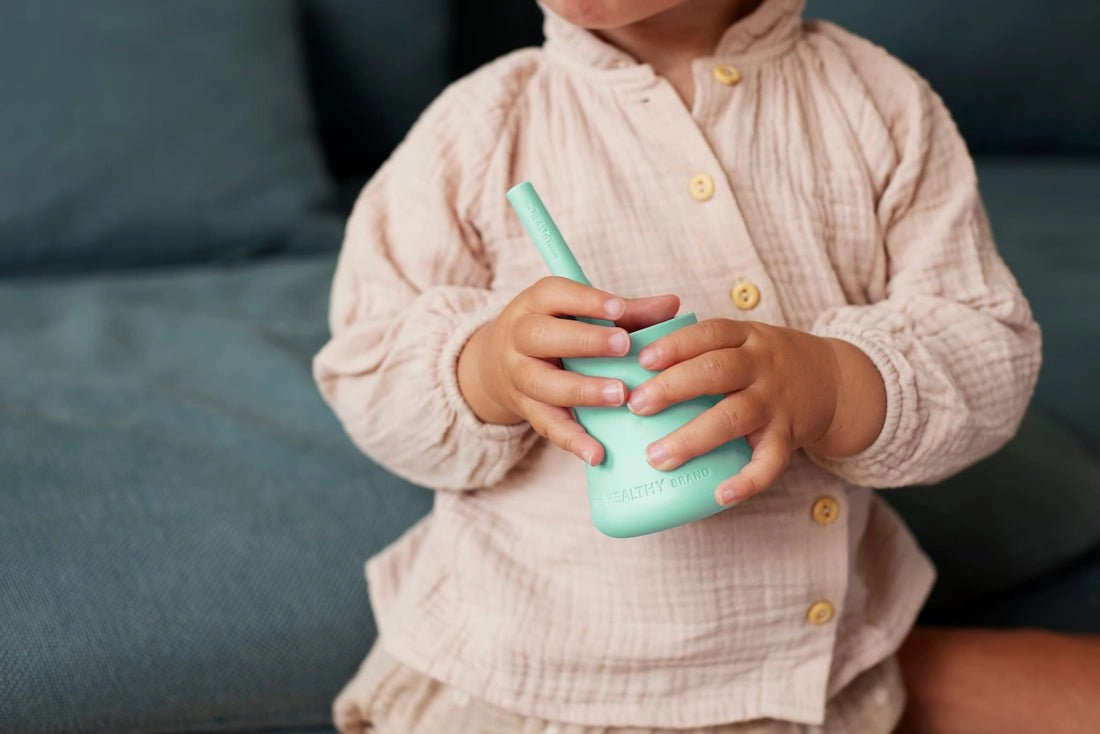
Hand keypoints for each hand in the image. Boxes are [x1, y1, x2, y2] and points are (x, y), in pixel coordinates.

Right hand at [458, 276, 679, 464]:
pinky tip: (597, 453)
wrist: (497, 364)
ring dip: (582, 390)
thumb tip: (672, 305)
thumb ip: (627, 311)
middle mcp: (519, 338)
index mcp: (535, 304)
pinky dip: (572, 440)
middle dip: (584, 341)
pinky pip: (547, 426)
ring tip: (620, 396)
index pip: (553, 295)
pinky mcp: (526, 410)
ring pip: (542, 384)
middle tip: (624, 345)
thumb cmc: (556, 331)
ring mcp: (519, 376)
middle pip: (540, 336)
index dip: (585, 301)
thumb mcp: (580, 313)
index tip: (618, 308)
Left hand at [626, 319, 885, 503]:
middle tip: (635, 405)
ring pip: (735, 416)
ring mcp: (776, 401)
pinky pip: (771, 461)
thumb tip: (629, 365)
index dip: (676, 345)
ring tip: (657, 457)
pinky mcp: (790, 435)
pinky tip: (720, 496)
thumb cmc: (766, 363)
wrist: (835, 380)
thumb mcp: (743, 340)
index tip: (643, 360)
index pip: (709, 334)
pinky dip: (747, 481)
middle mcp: (761, 366)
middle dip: (673, 387)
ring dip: (693, 437)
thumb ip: (699, 349)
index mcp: (745, 338)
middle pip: (716, 372)